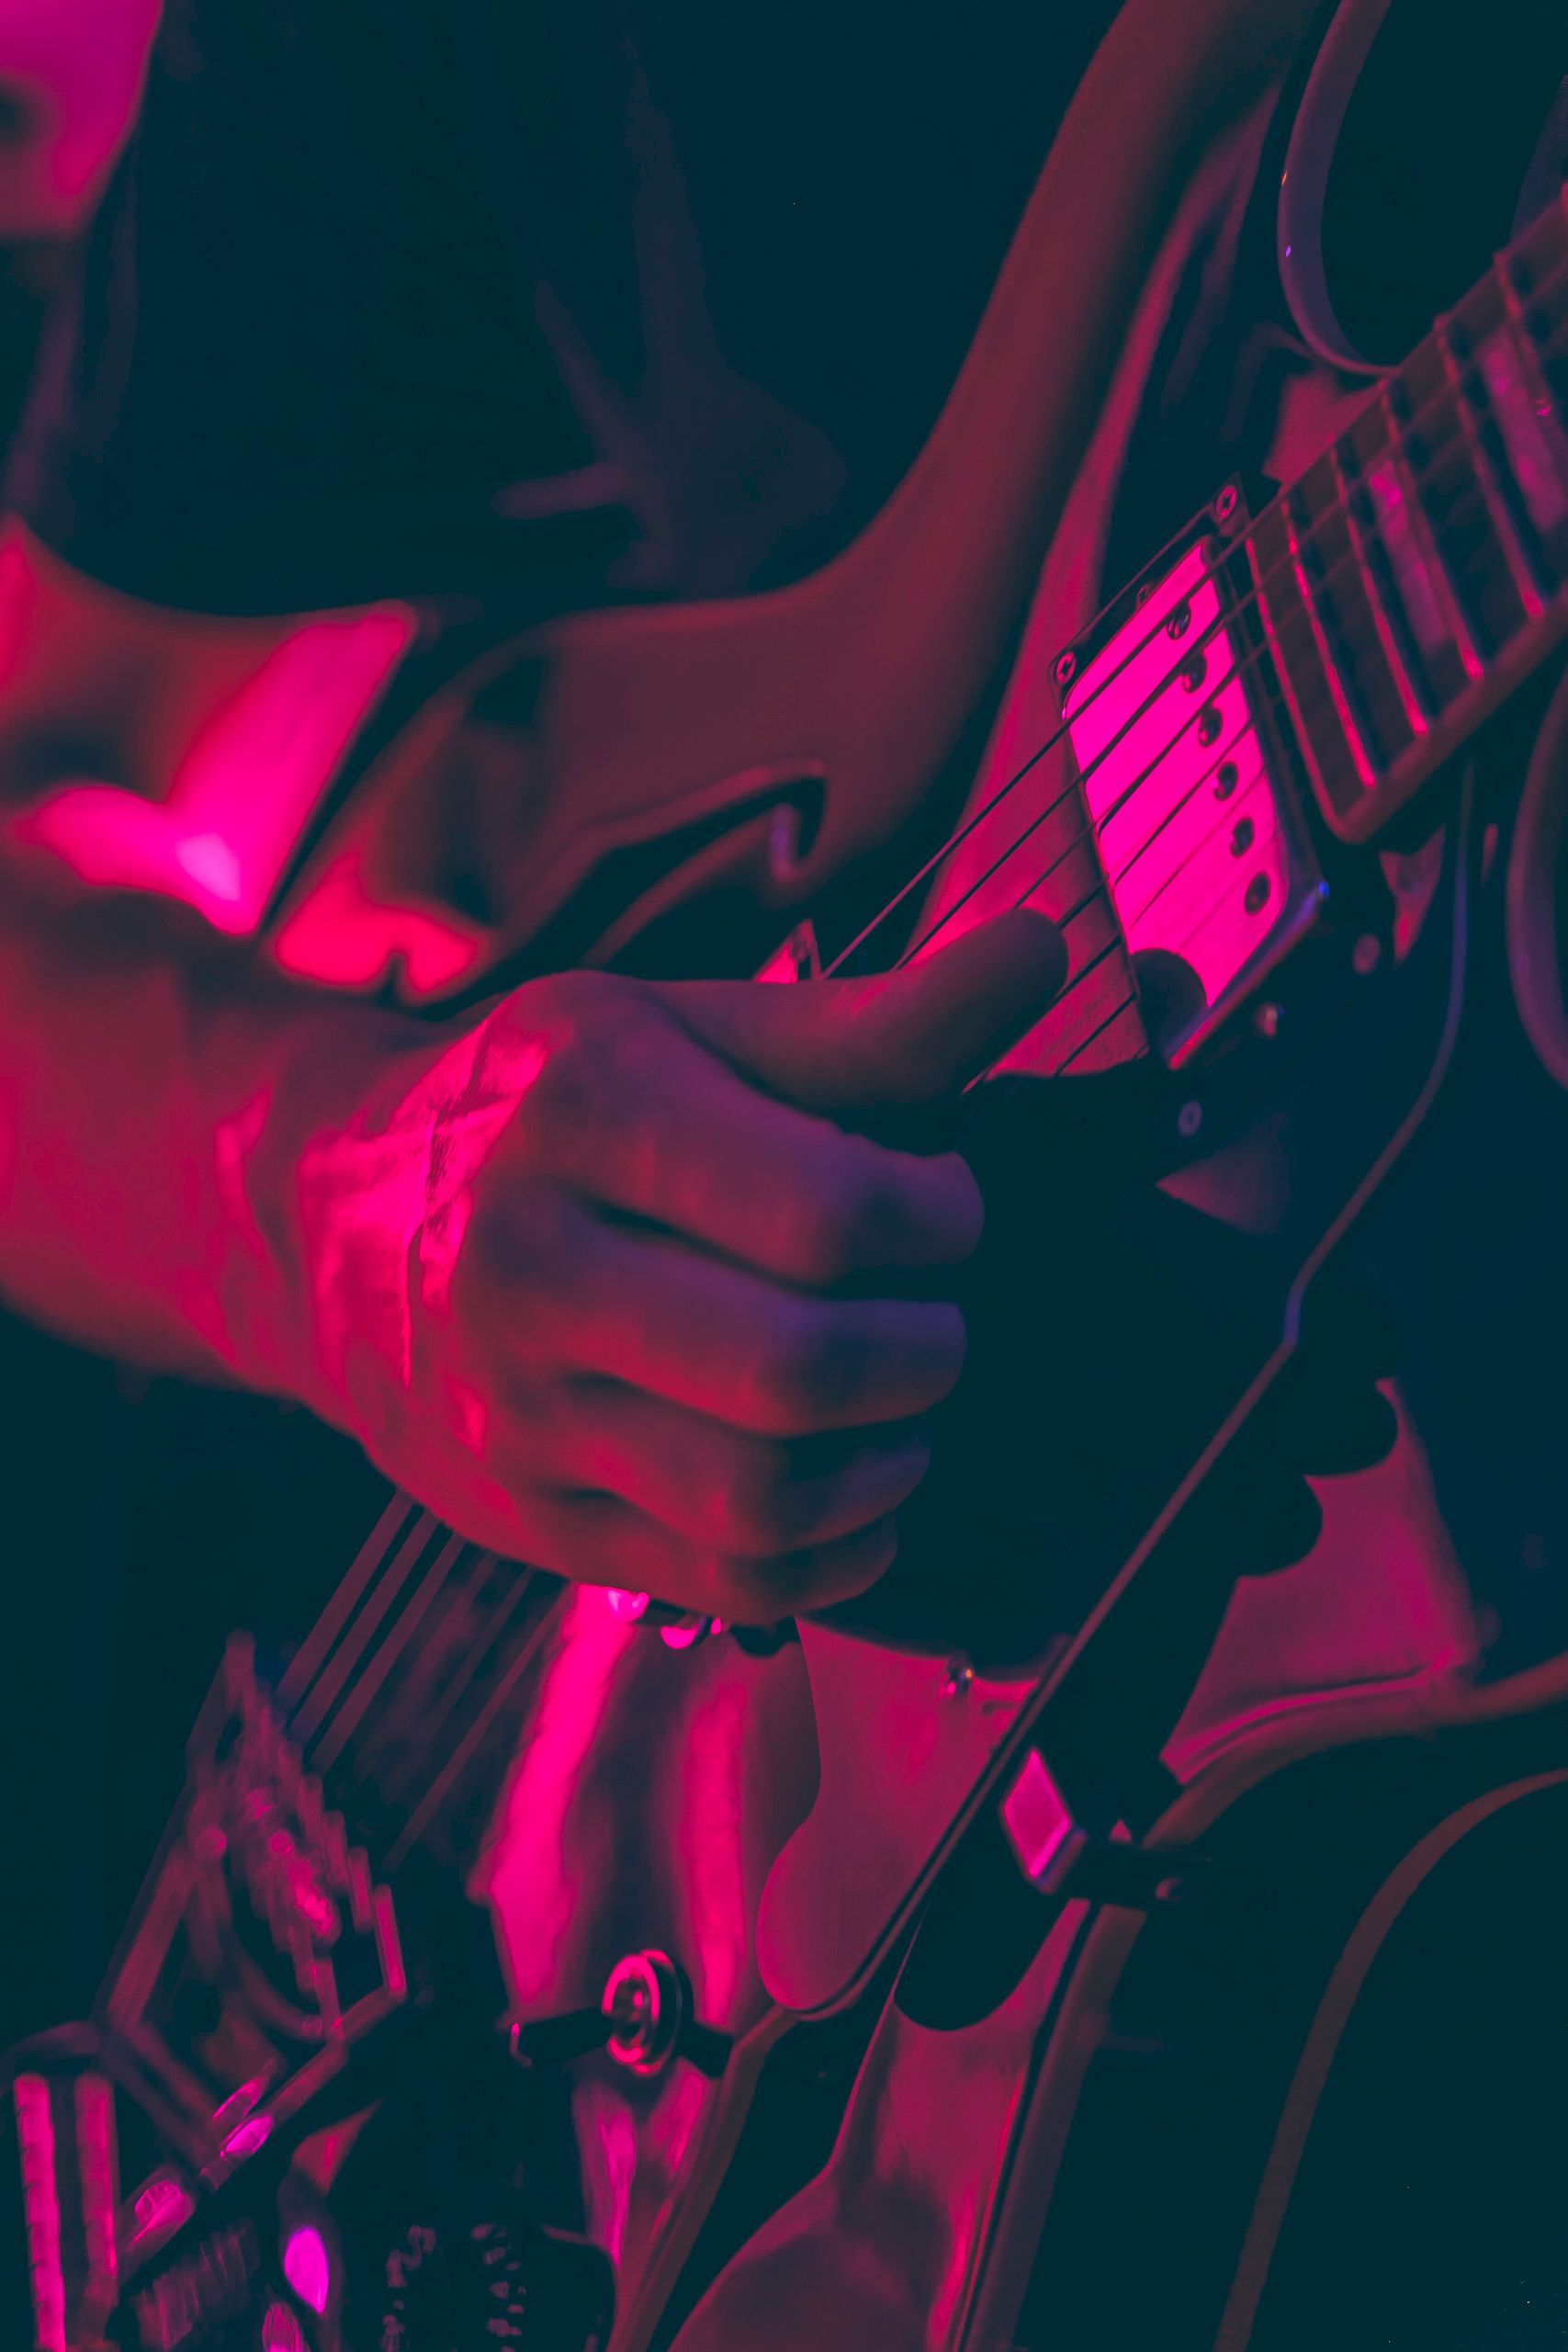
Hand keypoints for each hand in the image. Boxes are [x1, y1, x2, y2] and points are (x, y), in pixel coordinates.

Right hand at [294, 913, 1064, 1619]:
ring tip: (898, 1400)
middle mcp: (531, 1270)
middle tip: (933, 1314)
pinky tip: (851, 1483)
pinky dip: (835, 1552)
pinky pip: (728, 1579)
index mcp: (585, 1115)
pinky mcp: (532, 1523)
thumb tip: (1043, 951)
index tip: (941, 1202)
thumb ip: (874, 1021)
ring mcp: (518, 1413)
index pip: (829, 1210)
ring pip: (766, 1497)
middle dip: (928, 1350)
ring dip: (889, 1461)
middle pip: (802, 1368)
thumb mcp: (690, 1027)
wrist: (329, 1218)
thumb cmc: (546, 1103)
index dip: (943, 1218)